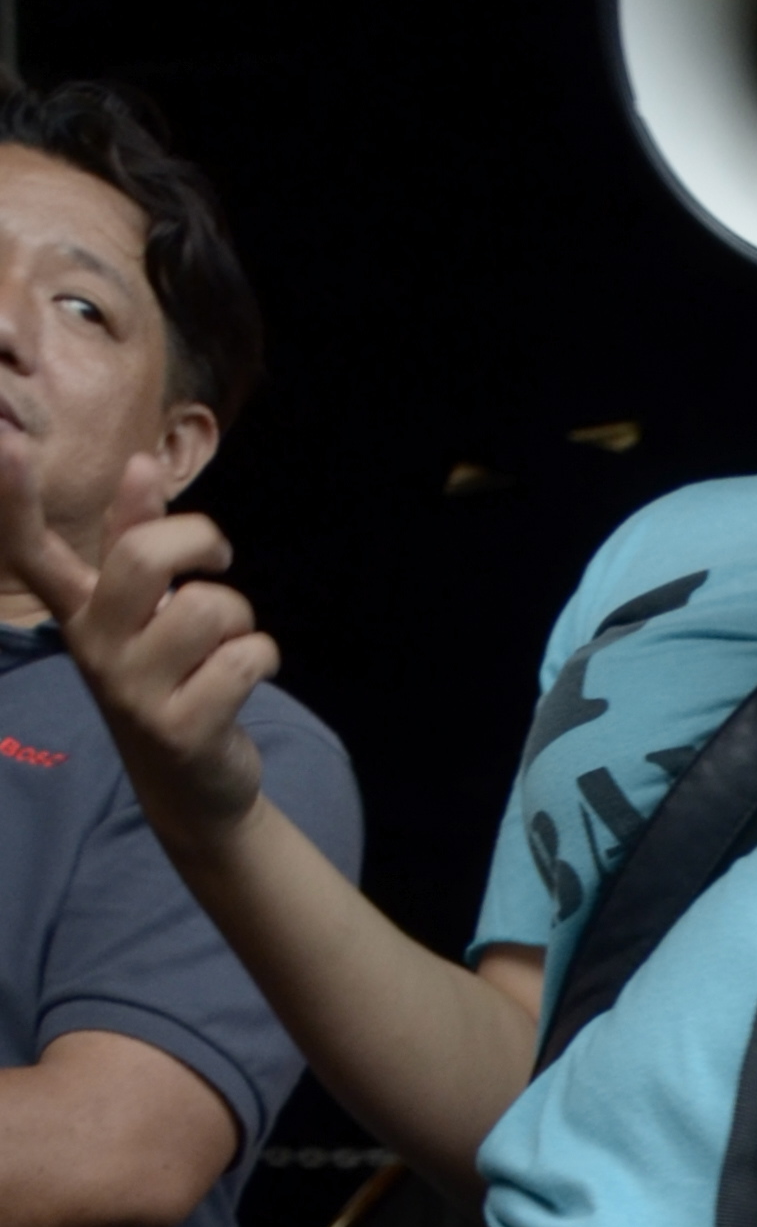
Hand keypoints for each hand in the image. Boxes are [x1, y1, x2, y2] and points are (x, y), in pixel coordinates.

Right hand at [6, 453, 275, 854]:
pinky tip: (246, 677)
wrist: (190, 786)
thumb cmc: (169, 675)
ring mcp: (133, 692)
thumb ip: (139, 536)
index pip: (32, 551)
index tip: (6, 440)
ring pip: (212, 608)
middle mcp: (95, 648)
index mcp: (79, 610)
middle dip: (200, 540)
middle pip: (146, 557)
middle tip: (218, 554)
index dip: (16, 499)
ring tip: (229, 643)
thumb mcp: (146, 608)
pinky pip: (245, 658)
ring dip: (242, 617)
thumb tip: (141, 464)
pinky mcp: (181, 729)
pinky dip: (262, 656)